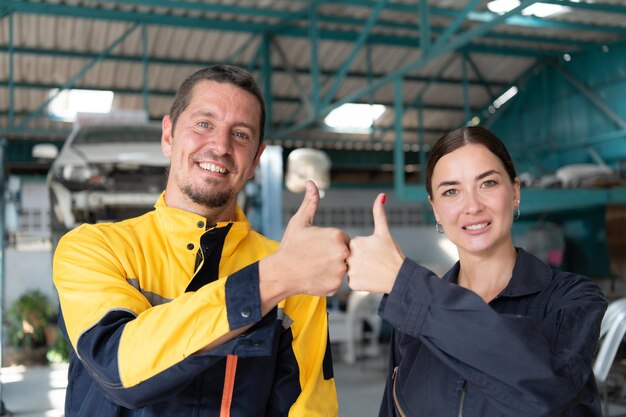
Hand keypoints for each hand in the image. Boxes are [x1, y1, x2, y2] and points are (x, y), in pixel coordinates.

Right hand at [259, 181, 348, 300]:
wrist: (281, 272)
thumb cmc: (290, 245)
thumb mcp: (300, 221)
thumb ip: (310, 201)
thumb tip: (310, 182)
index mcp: (337, 236)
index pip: (342, 239)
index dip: (329, 243)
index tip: (316, 247)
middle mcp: (343, 253)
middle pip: (344, 253)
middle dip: (332, 255)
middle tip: (315, 258)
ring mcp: (340, 271)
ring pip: (341, 268)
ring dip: (331, 268)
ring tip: (315, 267)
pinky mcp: (336, 286)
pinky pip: (337, 282)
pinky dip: (328, 280)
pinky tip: (315, 276)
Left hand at [347, 193, 403, 293]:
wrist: (400, 277)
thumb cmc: (392, 253)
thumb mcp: (384, 232)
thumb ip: (379, 213)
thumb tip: (381, 195)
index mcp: (355, 242)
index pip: (354, 245)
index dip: (365, 249)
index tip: (374, 252)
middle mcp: (349, 256)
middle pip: (350, 256)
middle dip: (360, 259)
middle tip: (374, 262)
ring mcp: (350, 271)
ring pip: (350, 268)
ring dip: (359, 269)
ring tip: (372, 270)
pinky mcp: (353, 284)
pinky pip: (352, 281)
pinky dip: (360, 280)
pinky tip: (370, 279)